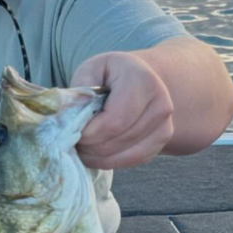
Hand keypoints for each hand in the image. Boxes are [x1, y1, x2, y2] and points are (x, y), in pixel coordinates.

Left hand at [70, 52, 173, 168]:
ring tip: (83, 145)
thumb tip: (67, 117)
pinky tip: (96, 151)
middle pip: (117, 141)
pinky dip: (109, 161)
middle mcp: (161, 105)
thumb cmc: (111, 75)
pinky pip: (131, 161)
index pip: (114, 121)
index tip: (72, 130)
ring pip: (124, 155)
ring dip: (97, 156)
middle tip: (73, 140)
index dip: (89, 133)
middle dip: (89, 146)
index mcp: (143, 81)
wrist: (140, 80)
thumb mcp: (91, 70)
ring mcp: (165, 126)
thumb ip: (79, 92)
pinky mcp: (161, 143)